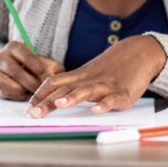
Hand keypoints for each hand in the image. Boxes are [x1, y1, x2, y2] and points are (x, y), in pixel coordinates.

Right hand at [0, 41, 63, 100]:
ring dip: (28, 91)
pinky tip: (28, 93)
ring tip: (36, 90)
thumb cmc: (35, 65)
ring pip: (14, 87)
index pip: (27, 57)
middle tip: (44, 89)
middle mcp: (1, 58)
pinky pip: (10, 95)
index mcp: (14, 47)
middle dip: (34, 83)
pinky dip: (21, 97)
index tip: (49, 79)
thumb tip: (50, 78)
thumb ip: (51, 67)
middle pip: (18, 73)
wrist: (19, 68)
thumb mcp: (45, 61)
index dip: (39, 70)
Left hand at [27, 35, 166, 117]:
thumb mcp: (91, 73)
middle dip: (48, 102)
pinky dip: (104, 105)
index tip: (28, 106)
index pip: (54, 82)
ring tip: (59, 104)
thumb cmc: (113, 67)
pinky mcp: (123, 93)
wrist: (139, 52)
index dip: (40, 94)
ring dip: (72, 98)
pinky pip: (112, 99)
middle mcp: (90, 80)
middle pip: (65, 90)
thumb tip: (53, 99)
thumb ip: (75, 85)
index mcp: (80, 76)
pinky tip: (96, 111)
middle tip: (33, 114)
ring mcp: (106, 86)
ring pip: (86, 91)